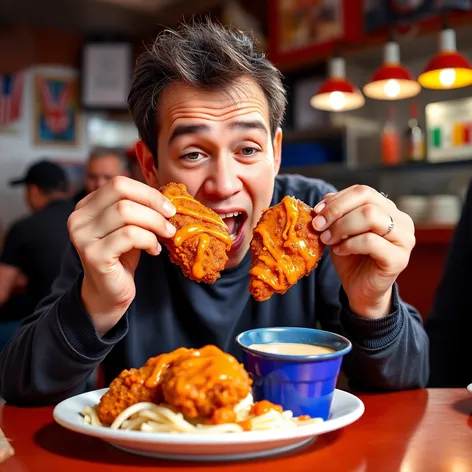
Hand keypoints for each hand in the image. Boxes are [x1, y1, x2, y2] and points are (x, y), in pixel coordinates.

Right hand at [68, 176, 175, 335]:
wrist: (108, 293)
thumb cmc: (122, 257)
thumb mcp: (129, 226)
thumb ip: (138, 208)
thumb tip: (167, 194)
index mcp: (87, 206)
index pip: (119, 183)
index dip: (148, 192)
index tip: (168, 207)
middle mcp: (79, 218)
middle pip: (122, 193)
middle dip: (153, 205)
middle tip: (170, 220)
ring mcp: (83, 236)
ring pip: (126, 212)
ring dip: (154, 223)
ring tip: (165, 236)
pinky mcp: (94, 255)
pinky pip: (129, 236)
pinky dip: (149, 240)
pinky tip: (154, 250)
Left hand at [312, 185, 414, 318]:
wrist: (360, 290)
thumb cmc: (351, 258)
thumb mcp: (339, 231)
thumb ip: (336, 214)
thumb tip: (325, 199)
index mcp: (388, 209)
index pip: (362, 191)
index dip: (336, 199)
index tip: (316, 212)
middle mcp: (401, 221)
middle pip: (367, 200)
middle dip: (336, 212)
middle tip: (318, 226)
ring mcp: (404, 239)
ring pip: (370, 216)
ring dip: (341, 227)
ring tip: (328, 239)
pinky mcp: (399, 258)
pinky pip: (370, 241)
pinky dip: (349, 244)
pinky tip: (339, 250)